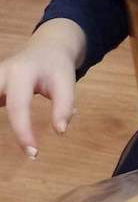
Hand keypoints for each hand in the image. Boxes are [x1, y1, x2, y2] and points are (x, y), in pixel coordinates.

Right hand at [0, 20, 85, 156]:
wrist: (47, 47)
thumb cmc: (57, 67)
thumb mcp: (66, 82)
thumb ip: (64, 106)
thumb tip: (60, 131)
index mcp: (20, 73)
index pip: (17, 106)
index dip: (22, 131)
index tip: (32, 153)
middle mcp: (1, 74)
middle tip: (22, 147)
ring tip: (0, 140)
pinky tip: (0, 133)